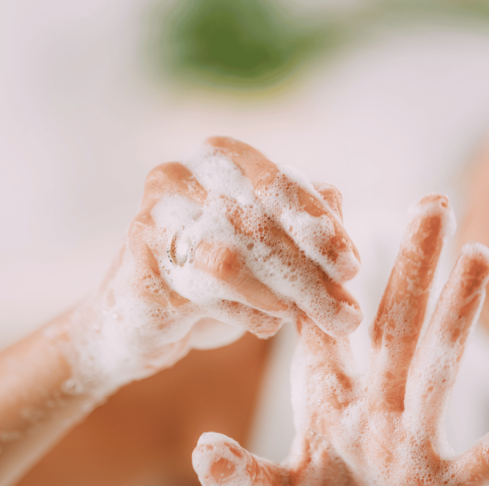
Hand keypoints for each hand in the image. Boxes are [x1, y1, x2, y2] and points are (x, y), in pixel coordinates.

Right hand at [58, 137, 362, 392]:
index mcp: (221, 157)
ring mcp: (151, 219)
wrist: (140, 319)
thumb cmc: (218, 276)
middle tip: (346, 314)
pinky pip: (203, 295)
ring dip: (282, 298)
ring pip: (231, 261)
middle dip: (310, 275)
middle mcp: (180, 176)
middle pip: (260, 225)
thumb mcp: (272, 247)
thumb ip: (308, 232)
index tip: (351, 268)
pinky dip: (246, 314)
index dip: (319, 228)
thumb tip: (344, 239)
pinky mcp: (137, 268)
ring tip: (307, 320)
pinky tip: (266, 325)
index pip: (280, 185)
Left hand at [193, 196, 488, 485]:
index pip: (322, 327)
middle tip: (432, 202)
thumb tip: (202, 449)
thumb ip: (242, 478)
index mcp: (329, 408)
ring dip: (459, 316)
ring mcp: (415, 447)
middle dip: (411, 266)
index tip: (327, 206)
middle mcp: (377, 413)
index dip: (318, 272)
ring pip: (439, 370)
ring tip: (479, 257)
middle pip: (395, 328)